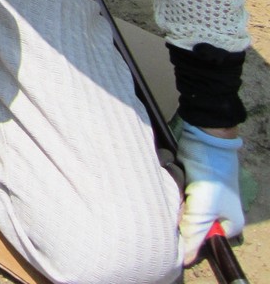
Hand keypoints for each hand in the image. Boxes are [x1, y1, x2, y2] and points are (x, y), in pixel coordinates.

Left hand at [176, 119, 243, 264]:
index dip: (187, 236)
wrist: (206, 141)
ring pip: (178, 209)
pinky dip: (172, 184)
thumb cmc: (212, 178)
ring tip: (179, 183)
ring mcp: (200, 199)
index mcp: (227, 225)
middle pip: (187, 225)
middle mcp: (215, 215)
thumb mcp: (203, 210)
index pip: (201, 241)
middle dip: (179, 212)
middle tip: (180, 199)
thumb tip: (185, 260)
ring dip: (173, 198)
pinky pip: (174, 193)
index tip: (178, 222)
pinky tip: (174, 173)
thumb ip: (194, 234)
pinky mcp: (188, 185)